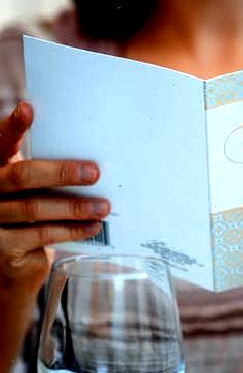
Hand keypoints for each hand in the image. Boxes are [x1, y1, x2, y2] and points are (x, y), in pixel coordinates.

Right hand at [0, 101, 109, 288]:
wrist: (13, 264)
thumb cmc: (28, 216)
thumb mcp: (32, 189)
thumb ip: (46, 172)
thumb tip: (91, 162)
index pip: (1, 142)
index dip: (12, 126)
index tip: (28, 109)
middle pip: (22, 176)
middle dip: (61, 173)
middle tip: (94, 172)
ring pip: (34, 207)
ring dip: (74, 207)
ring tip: (102, 206)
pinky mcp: (3, 247)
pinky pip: (41, 234)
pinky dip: (71, 230)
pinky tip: (92, 226)